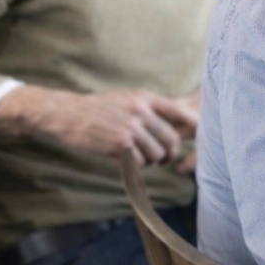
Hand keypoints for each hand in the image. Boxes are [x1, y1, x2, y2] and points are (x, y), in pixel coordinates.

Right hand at [0, 86, 199, 165]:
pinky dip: (134, 167)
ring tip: (137, 158)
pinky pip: (139, 163)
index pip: (180, 111)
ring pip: (157, 155)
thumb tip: (180, 124)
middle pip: (171, 139)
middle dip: (169, 153)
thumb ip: (150, 109)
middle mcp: (140, 110)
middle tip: (162, 159)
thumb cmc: (98, 109)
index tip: (199, 135)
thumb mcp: (127, 99)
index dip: (193, 126)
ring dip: (150, 162)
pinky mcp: (118, 144)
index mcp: (145, 98)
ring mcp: (129, 127)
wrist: (65, 114)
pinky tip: (123, 161)